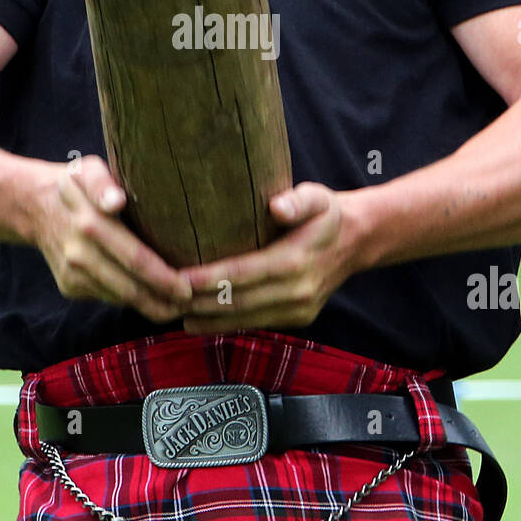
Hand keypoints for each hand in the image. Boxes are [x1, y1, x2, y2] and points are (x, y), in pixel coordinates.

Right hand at [32, 155, 192, 322]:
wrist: (33, 205)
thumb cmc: (74, 183)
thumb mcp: (88, 169)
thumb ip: (102, 182)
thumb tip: (116, 201)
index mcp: (91, 225)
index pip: (135, 259)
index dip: (164, 279)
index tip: (189, 288)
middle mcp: (80, 255)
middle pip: (130, 289)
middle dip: (164, 303)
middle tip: (193, 304)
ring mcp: (73, 275)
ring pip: (120, 299)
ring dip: (151, 307)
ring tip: (180, 306)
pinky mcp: (70, 287)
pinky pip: (107, 298)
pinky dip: (131, 300)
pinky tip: (153, 297)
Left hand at [179, 182, 363, 333]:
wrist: (357, 241)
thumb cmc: (328, 214)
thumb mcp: (318, 196)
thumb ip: (298, 200)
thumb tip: (276, 207)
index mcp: (296, 261)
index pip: (242, 274)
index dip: (207, 278)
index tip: (177, 277)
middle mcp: (296, 292)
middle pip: (237, 302)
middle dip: (198, 302)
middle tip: (163, 297)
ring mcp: (297, 310)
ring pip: (243, 319)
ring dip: (207, 318)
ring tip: (173, 312)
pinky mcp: (296, 319)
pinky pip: (254, 323)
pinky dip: (224, 323)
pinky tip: (198, 318)